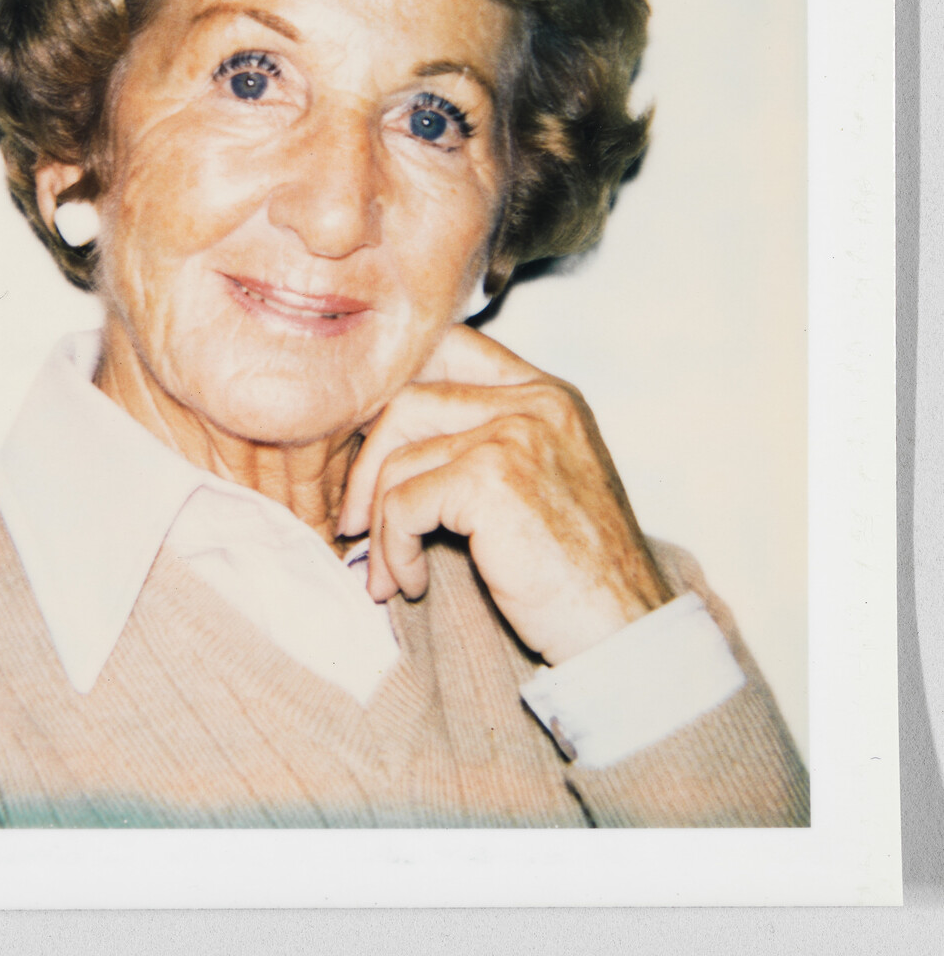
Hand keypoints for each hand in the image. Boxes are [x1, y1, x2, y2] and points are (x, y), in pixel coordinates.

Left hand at [337, 323, 671, 665]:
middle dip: (365, 466)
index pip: (449, 348)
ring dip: (377, 522)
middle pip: (406, 399)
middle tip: (353, 522)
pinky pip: (403, 502)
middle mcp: (534, 401)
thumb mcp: (543, 481)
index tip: (371, 453)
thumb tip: (385, 438)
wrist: (627, 632)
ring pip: (397, 457)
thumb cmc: (579, 572)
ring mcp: (514, 434)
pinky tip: (412, 582)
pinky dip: (393, 549)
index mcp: (548, 394)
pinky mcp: (492, 480)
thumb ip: (486, 441)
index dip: (394, 394)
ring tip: (387, 572)